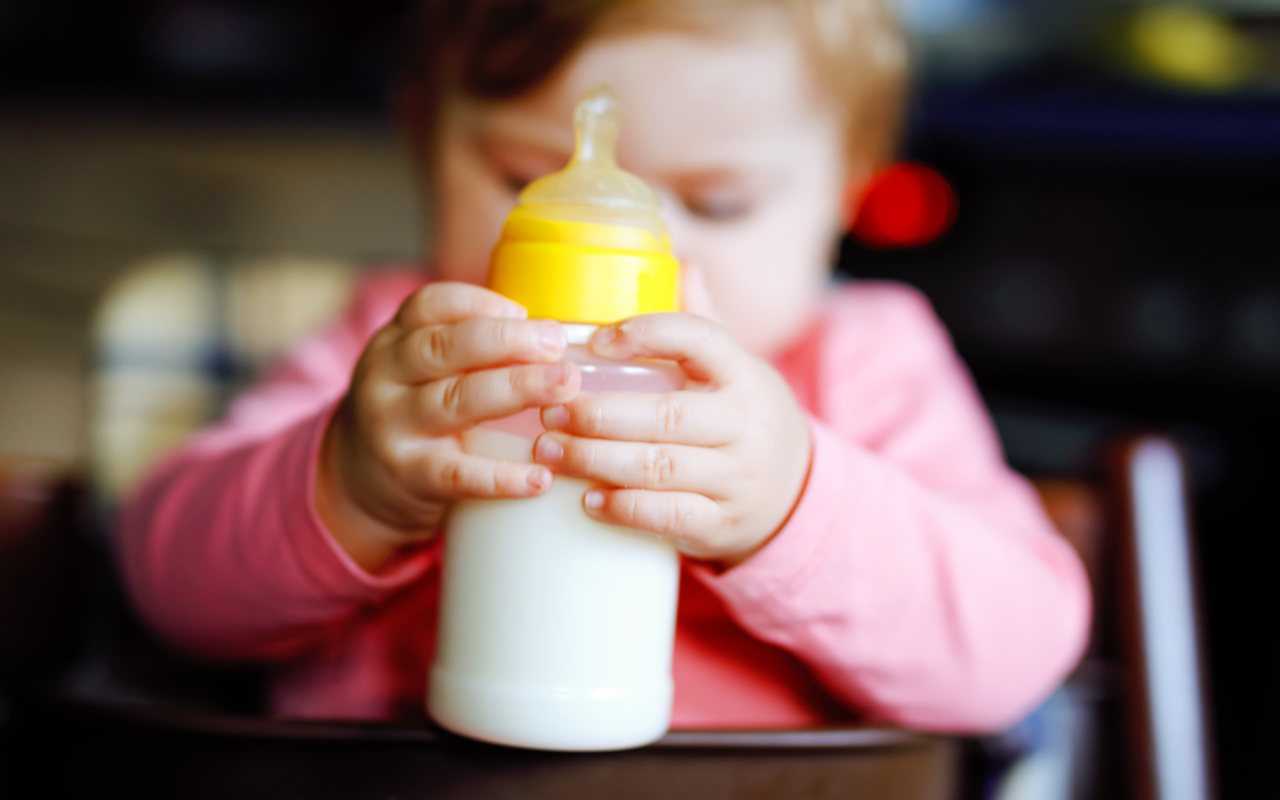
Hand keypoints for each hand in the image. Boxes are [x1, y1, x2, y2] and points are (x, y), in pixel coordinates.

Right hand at [317, 282, 580, 571]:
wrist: (359, 482)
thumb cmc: (416, 412)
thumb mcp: (424, 368)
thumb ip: (472, 347)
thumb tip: (557, 331)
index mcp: (397, 339)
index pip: (430, 305)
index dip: (480, 303)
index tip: (525, 311)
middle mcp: (387, 376)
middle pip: (444, 347)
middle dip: (507, 341)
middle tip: (557, 344)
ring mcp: (393, 427)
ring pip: (454, 401)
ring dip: (514, 390)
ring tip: (564, 387)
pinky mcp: (408, 476)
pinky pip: (457, 474)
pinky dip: (500, 476)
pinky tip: (541, 476)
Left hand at [532, 313, 811, 566]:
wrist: (794, 491)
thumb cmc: (741, 417)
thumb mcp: (735, 368)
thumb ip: (702, 322)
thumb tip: (680, 261)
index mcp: (742, 374)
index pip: (701, 339)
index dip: (648, 334)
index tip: (595, 341)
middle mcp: (744, 424)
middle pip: (666, 415)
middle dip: (598, 413)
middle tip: (548, 409)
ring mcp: (736, 478)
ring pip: (659, 467)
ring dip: (595, 459)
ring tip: (548, 450)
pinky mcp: (721, 524)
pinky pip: (668, 517)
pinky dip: (624, 509)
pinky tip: (586, 498)